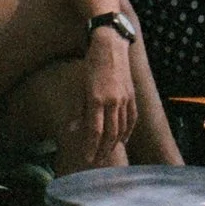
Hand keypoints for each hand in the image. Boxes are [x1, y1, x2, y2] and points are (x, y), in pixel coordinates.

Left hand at [79, 30, 137, 161]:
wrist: (111, 44)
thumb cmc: (92, 64)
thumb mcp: (80, 86)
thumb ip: (78, 109)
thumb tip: (73, 130)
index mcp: (96, 99)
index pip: (95, 131)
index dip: (91, 146)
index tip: (87, 158)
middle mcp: (113, 101)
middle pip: (110, 133)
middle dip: (103, 150)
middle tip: (96, 161)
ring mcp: (124, 98)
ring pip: (122, 128)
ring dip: (115, 143)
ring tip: (107, 153)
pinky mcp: (132, 94)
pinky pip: (132, 117)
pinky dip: (128, 131)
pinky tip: (123, 139)